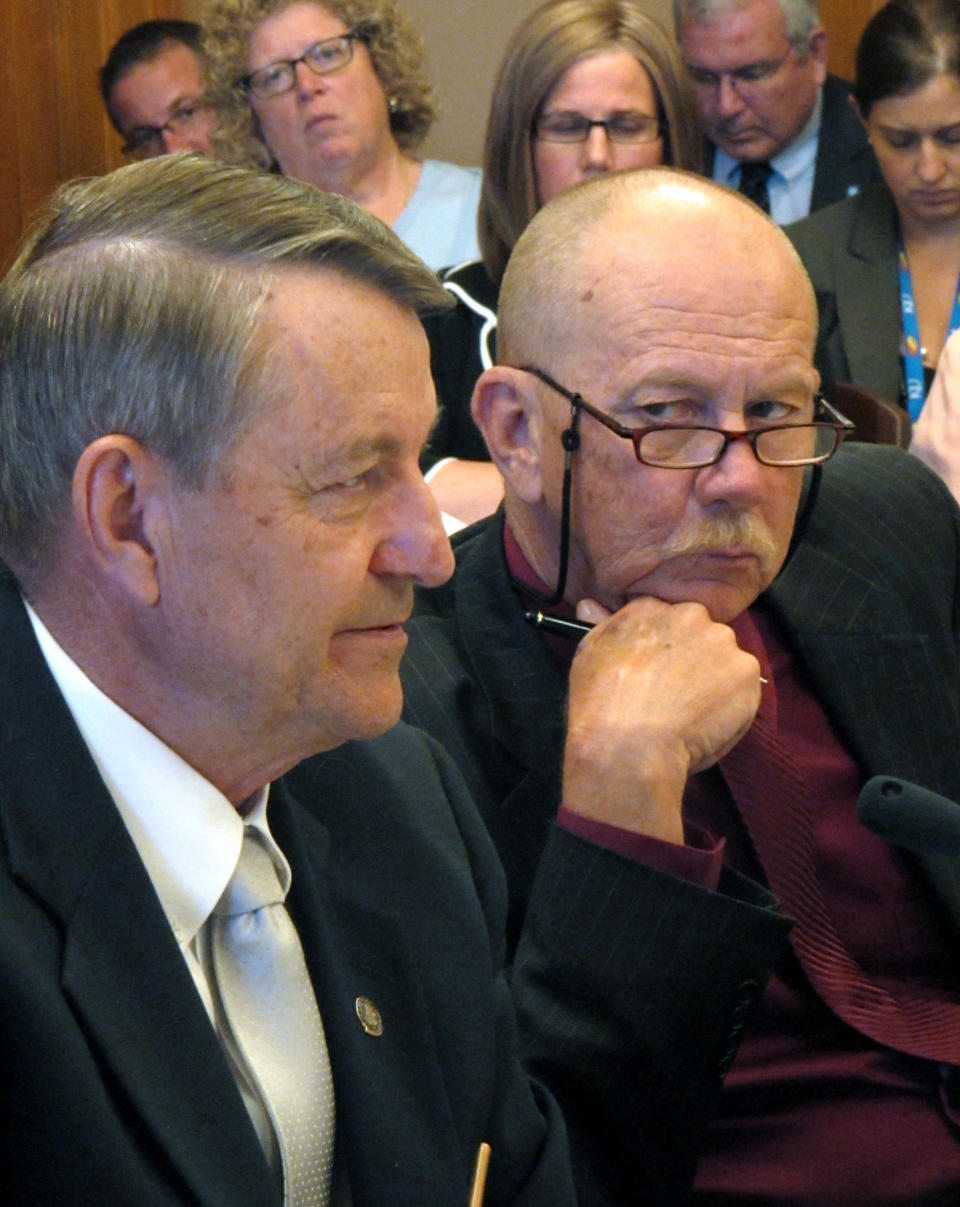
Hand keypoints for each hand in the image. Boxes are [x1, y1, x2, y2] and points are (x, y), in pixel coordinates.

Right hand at [562, 596, 761, 842]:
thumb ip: (598, 625)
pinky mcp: (745, 671)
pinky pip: (745, 686)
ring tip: (690, 714)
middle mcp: (689, 616)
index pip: (666, 618)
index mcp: (651, 608)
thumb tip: (589, 606)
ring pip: (724, 659)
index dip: (664, 648)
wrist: (628, 745)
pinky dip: (733, 704)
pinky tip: (706, 724)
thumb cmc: (601, 705)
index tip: (658, 671)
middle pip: (700, 634)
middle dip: (693, 660)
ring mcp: (721, 642)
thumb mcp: (587, 655)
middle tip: (675, 695)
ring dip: (715, 680)